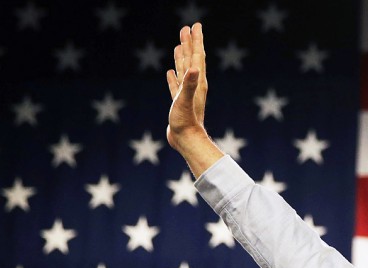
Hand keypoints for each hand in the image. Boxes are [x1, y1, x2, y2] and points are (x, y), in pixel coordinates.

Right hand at [166, 23, 208, 150]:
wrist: (186, 141)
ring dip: (182, 57)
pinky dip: (174, 77)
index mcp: (197, 82)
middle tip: (186, 28)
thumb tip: (193, 68)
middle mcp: (193, 86)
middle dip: (189, 43)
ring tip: (179, 45)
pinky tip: (171, 72)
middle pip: (191, 59)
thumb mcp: (185, 100)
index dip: (196, 40)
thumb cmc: (186, 122)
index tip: (195, 25)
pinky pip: (176, 85)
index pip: (197, 56)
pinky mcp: (179, 103)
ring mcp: (186, 94)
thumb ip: (188, 84)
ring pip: (184, 70)